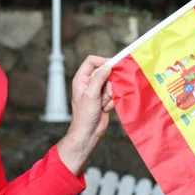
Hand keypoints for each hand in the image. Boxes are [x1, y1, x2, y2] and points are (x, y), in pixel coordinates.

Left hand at [57, 55, 114, 174]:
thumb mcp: (91, 94)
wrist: (88, 133)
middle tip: (105, 94)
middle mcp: (89, 83)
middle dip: (108, 84)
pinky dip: (111, 101)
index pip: (91, 61)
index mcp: (81, 79)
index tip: (113, 65)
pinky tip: (105, 109)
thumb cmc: (84, 115)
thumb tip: (107, 66)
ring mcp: (97, 91)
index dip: (103, 61)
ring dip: (109, 94)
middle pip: (105, 72)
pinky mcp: (104, 99)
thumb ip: (99, 78)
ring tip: (102, 105)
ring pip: (111, 84)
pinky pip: (113, 94)